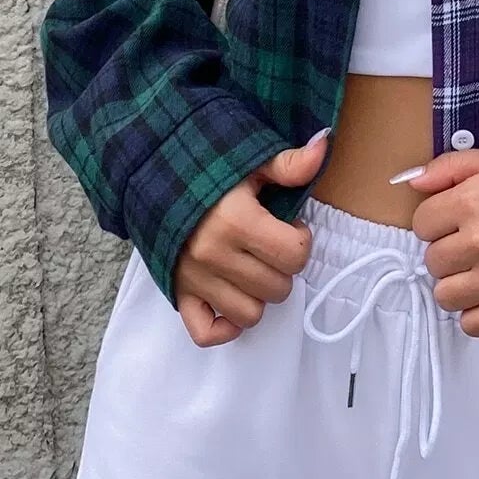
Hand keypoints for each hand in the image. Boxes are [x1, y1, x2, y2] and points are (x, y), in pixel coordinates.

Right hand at [173, 132, 327, 347]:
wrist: (154, 179)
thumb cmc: (208, 171)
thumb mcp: (249, 161)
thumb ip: (288, 163)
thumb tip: (323, 145)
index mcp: (236, 220)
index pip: (295, 255)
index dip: (300, 240)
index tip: (288, 226)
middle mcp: (215, 255)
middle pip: (278, 288)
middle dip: (283, 268)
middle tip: (270, 246)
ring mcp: (196, 279)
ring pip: (250, 314)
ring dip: (259, 295)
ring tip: (253, 268)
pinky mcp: (179, 294)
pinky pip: (206, 333)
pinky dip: (224, 326)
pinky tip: (232, 301)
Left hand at [403, 149, 478, 336]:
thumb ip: (450, 167)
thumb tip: (412, 183)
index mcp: (473, 203)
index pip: (422, 223)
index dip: (438, 220)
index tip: (458, 219)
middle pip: (433, 261)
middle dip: (449, 252)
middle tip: (475, 244)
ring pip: (445, 296)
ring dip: (460, 285)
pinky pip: (471, 324)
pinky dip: (478, 312)